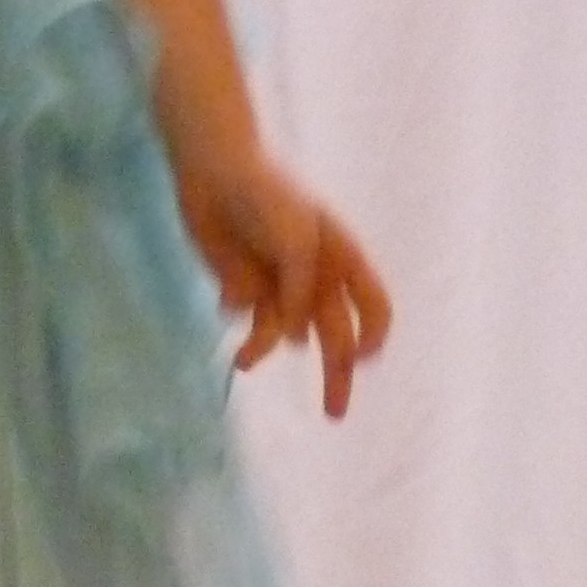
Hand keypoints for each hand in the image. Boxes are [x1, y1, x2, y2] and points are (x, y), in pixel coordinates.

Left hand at [171, 140, 391, 419]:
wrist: (212, 171)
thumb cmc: (264, 195)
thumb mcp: (295, 238)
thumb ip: (301, 288)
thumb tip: (295, 341)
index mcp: (343, 260)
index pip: (374, 309)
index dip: (372, 338)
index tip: (359, 359)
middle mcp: (316, 279)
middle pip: (336, 337)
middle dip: (336, 375)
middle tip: (334, 414)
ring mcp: (281, 286)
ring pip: (286, 336)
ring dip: (267, 348)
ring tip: (243, 360)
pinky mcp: (246, 289)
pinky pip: (250, 322)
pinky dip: (240, 321)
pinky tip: (226, 303)